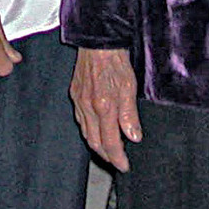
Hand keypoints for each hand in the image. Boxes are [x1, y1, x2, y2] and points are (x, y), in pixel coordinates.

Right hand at [71, 47, 142, 171]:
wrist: (97, 42)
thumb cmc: (115, 61)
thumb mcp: (129, 87)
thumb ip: (130, 114)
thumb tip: (133, 137)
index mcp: (103, 107)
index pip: (110, 142)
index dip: (117, 158)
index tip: (124, 166)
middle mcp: (88, 107)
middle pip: (95, 142)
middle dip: (107, 156)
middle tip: (118, 161)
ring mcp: (79, 101)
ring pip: (86, 133)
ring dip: (97, 144)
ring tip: (110, 149)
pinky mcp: (75, 94)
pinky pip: (81, 120)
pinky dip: (89, 130)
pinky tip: (97, 129)